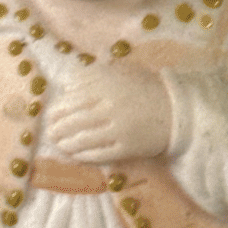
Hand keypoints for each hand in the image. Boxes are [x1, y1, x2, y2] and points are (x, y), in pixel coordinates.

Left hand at [45, 65, 172, 163]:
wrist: (177, 110)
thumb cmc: (147, 89)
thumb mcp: (122, 72)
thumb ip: (94, 75)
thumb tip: (67, 85)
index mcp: (108, 85)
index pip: (73, 98)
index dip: (58, 109)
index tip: (51, 114)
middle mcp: (110, 106)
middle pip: (74, 120)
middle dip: (57, 128)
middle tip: (50, 132)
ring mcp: (118, 129)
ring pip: (83, 139)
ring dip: (66, 143)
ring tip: (58, 144)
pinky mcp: (126, 148)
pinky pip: (98, 154)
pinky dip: (82, 155)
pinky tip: (74, 155)